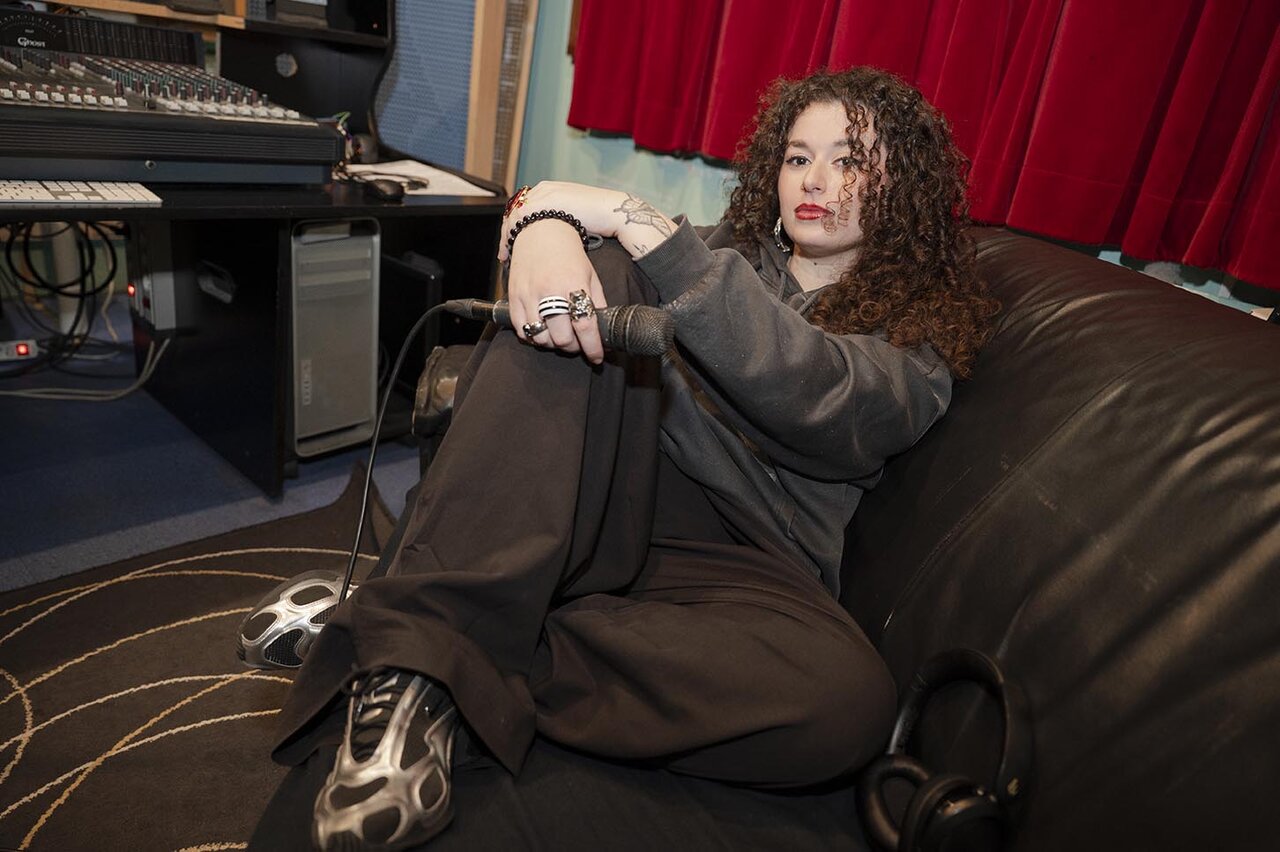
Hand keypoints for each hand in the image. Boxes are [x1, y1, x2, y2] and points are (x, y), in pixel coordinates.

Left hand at [497, 181, 625, 264]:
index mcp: (549, 190)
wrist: (612, 212)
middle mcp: (544, 189)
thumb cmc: (597, 218)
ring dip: (507, 236)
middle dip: (506, 233)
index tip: (509, 244)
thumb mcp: (572, 216)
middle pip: (515, 212)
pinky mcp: (545, 201)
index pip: (522, 209)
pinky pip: (521, 218)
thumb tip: (550, 238)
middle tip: (503, 253)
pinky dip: (513, 235)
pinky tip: (512, 250)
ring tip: (506, 255)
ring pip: (515, 215)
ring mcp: (543, 194)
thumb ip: (558, 221)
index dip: (513, 228)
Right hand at [505, 219, 607, 363]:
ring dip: (552, 344)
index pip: (585, 325)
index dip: (592, 347)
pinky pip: (521, 330)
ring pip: (540, 338)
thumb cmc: (569, 254)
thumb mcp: (590, 275)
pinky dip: (532, 337)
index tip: (597, 357)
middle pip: (562, 337)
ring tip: (559, 336)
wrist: (541, 229)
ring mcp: (529, 294)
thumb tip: (602, 331)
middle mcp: (550, 290)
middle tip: (577, 343)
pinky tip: (542, 330)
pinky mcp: (513, 296)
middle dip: (573, 347)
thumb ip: (597, 302)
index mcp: (573, 284)